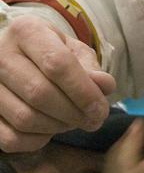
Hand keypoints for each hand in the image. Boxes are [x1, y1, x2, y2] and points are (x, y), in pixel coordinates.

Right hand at [0, 15, 114, 151]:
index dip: (84, 92)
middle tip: (93, 120)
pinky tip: (50, 130)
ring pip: (25, 118)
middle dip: (73, 113)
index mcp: (26, 31)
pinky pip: (10, 138)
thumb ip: (92, 69)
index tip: (101, 109)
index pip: (57, 64)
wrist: (20, 58)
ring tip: (74, 122)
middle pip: (40, 93)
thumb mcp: (75, 52)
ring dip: (57, 127)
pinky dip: (36, 141)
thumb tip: (104, 86)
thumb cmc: (52, 53)